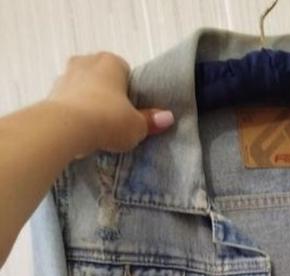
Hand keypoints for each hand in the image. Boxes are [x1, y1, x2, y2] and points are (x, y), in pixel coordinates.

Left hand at [44, 51, 173, 158]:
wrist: (65, 128)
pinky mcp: (51, 93)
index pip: (126, 72)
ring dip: (91, 103)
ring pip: (84, 89)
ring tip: (99, 127)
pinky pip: (69, 102)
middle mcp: (86, 61)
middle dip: (109, 94)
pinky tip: (83, 130)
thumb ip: (151, 121)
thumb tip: (168, 117)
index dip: (130, 92)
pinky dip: (76, 113)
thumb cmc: (108, 120)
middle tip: (117, 118)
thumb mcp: (137, 126)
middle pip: (103, 78)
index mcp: (111, 62)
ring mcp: (66, 75)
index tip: (133, 110)